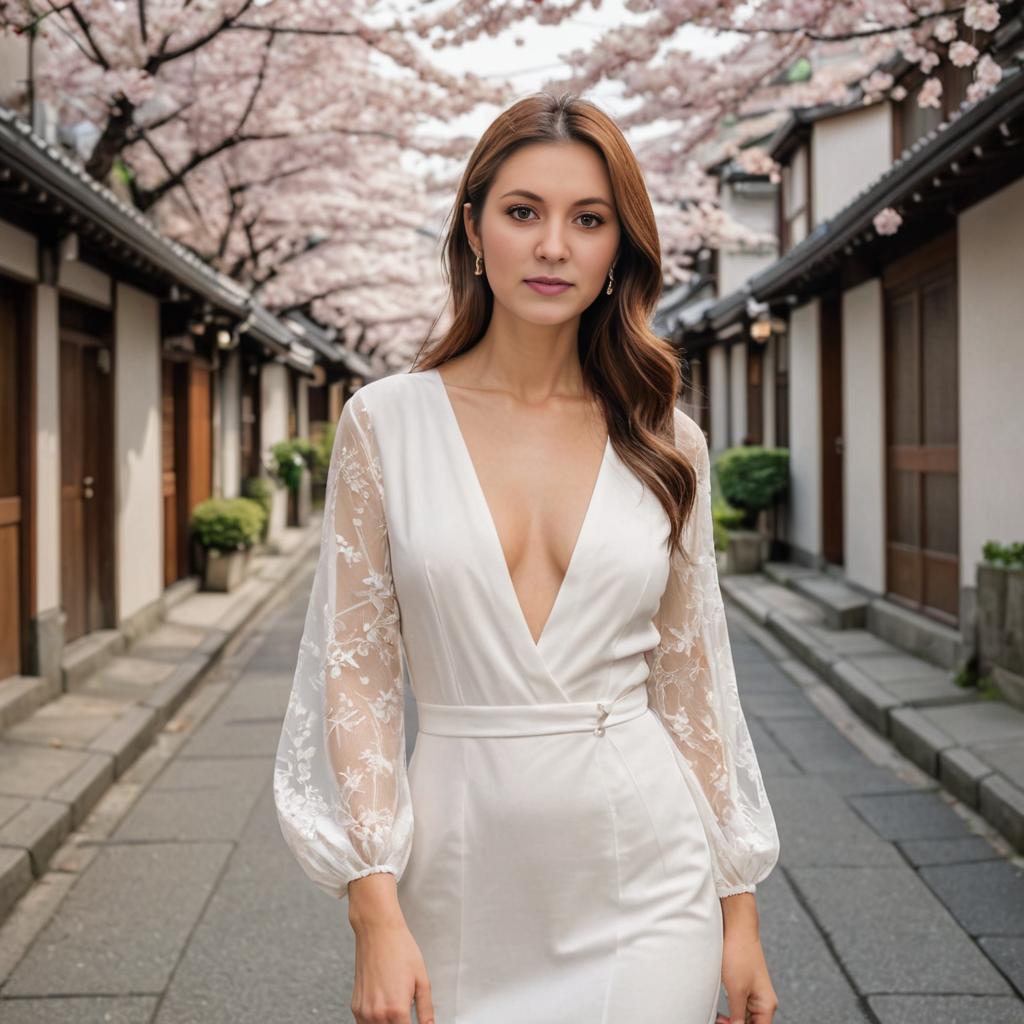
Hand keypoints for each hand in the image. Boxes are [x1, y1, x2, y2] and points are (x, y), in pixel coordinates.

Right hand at [348, 874, 433, 1023]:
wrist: (377, 931)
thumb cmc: (400, 949)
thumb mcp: (422, 979)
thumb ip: (426, 1009)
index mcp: (397, 1009)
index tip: (417, 1023)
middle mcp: (377, 1014)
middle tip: (407, 1016)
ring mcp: (364, 1011)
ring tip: (397, 1010)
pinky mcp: (356, 1006)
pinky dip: (376, 1022)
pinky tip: (385, 1009)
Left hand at [715, 929, 777, 1023]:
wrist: (738, 928)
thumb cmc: (739, 954)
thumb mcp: (736, 990)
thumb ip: (737, 1015)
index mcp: (767, 1006)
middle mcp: (764, 1002)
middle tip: (719, 1021)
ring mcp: (755, 995)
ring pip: (745, 1019)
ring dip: (731, 1022)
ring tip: (718, 1018)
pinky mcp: (745, 987)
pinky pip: (740, 1008)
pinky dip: (730, 1013)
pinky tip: (720, 1013)